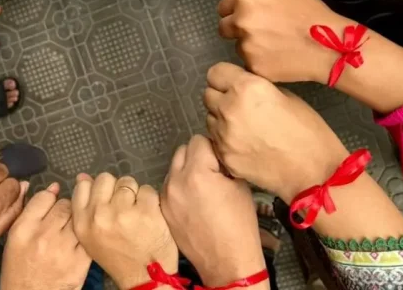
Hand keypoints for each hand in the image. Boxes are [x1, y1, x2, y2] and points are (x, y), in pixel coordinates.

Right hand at [1, 183, 91, 289]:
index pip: (44, 197)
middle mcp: (44, 234)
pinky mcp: (81, 259)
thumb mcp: (15, 239)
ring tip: (69, 232)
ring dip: (76, 221)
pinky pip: (87, 234)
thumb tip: (53, 188)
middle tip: (61, 221)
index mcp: (23, 229)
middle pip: (64, 205)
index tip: (52, 204)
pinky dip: (85, 235)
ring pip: (78, 218)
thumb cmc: (20, 268)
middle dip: (65, 210)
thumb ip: (30, 211)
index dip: (50, 198)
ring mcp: (64, 247)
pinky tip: (79, 239)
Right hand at [72, 173, 177, 289]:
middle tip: (123, 206)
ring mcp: (123, 212)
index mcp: (82, 223)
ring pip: (127, 182)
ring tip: (136, 213)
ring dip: (134, 193)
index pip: (83, 186)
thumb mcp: (91, 237)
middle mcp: (99, 215)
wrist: (145, 278)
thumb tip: (83, 176)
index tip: (105, 200)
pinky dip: (150, 200)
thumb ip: (85, 207)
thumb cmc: (118, 257)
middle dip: (115, 188)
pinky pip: (147, 190)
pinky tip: (149, 215)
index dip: (96, 189)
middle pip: (105, 179)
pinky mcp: (147, 212)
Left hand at [161, 136, 266, 287]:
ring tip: (203, 188)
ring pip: (173, 168)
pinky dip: (179, 187)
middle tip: (213, 172)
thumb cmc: (239, 224)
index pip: (199, 140)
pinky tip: (194, 201)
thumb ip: (224, 164)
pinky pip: (169, 186)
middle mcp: (175, 181)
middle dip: (197, 156)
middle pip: (182, 150)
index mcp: (196, 172)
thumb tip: (216, 154)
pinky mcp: (162, 209)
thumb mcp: (239, 186)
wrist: (226, 261)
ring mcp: (166, 196)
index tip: (221, 162)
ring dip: (186, 170)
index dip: (213, 149)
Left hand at [204, 62, 348, 200]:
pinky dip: (224, 138)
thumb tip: (242, 87)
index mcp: (246, 88)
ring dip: (221, 118)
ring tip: (243, 126)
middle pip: (208, 94)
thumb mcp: (286, 96)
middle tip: (240, 105)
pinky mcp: (223, 155)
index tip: (235, 83)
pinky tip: (244, 143)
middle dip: (221, 96)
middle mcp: (229, 108)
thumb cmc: (308, 131)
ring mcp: (223, 134)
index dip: (226, 77)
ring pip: (209, 117)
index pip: (216, 72)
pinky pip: (215, 139)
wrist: (314, 172)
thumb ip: (257, 87)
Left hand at [218, 0, 346, 83]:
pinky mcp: (252, 67)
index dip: (237, 10)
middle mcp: (240, 24)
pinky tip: (276, 56)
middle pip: (224, 28)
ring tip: (273, 43)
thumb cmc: (309, 11)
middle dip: (237, 28)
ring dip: (248, 45)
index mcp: (245, 0)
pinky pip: (247, 63)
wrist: (329, 45)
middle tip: (263, 30)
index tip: (254, 14)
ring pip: (236, 46)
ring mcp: (245, 48)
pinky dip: (257, 61)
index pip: (223, 7)